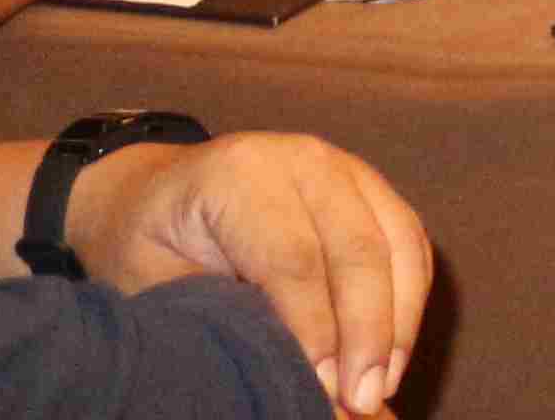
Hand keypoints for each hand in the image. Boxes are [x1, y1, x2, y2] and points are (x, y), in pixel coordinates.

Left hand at [73, 133, 435, 412]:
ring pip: (399, 242)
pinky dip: (410, 299)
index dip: (314, 329)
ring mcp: (346, 167)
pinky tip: (394, 352)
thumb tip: (283, 382)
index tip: (320, 390)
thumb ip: (221, 323)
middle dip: (369, 331)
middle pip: (359, 248)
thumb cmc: (143, 245)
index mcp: (240, 175)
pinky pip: (410, 241)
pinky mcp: (370, 187)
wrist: (148, 192)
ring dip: (400, 321)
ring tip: (384, 385)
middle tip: (364, 400)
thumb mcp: (153, 286)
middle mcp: (305, 159)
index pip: (294, 259)